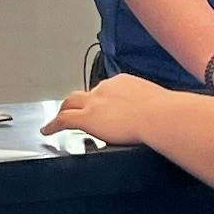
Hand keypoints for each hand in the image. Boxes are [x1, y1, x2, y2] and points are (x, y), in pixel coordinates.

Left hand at [51, 76, 169, 150]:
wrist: (160, 116)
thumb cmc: (166, 112)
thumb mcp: (160, 105)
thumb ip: (154, 109)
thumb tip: (162, 117)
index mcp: (124, 82)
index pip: (107, 89)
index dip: (102, 99)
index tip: (104, 107)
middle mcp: (106, 88)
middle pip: (85, 94)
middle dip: (79, 102)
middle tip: (77, 112)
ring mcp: (95, 102)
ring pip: (70, 103)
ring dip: (64, 111)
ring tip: (58, 119)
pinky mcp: (87, 118)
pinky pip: (64, 120)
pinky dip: (53, 126)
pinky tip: (47, 131)